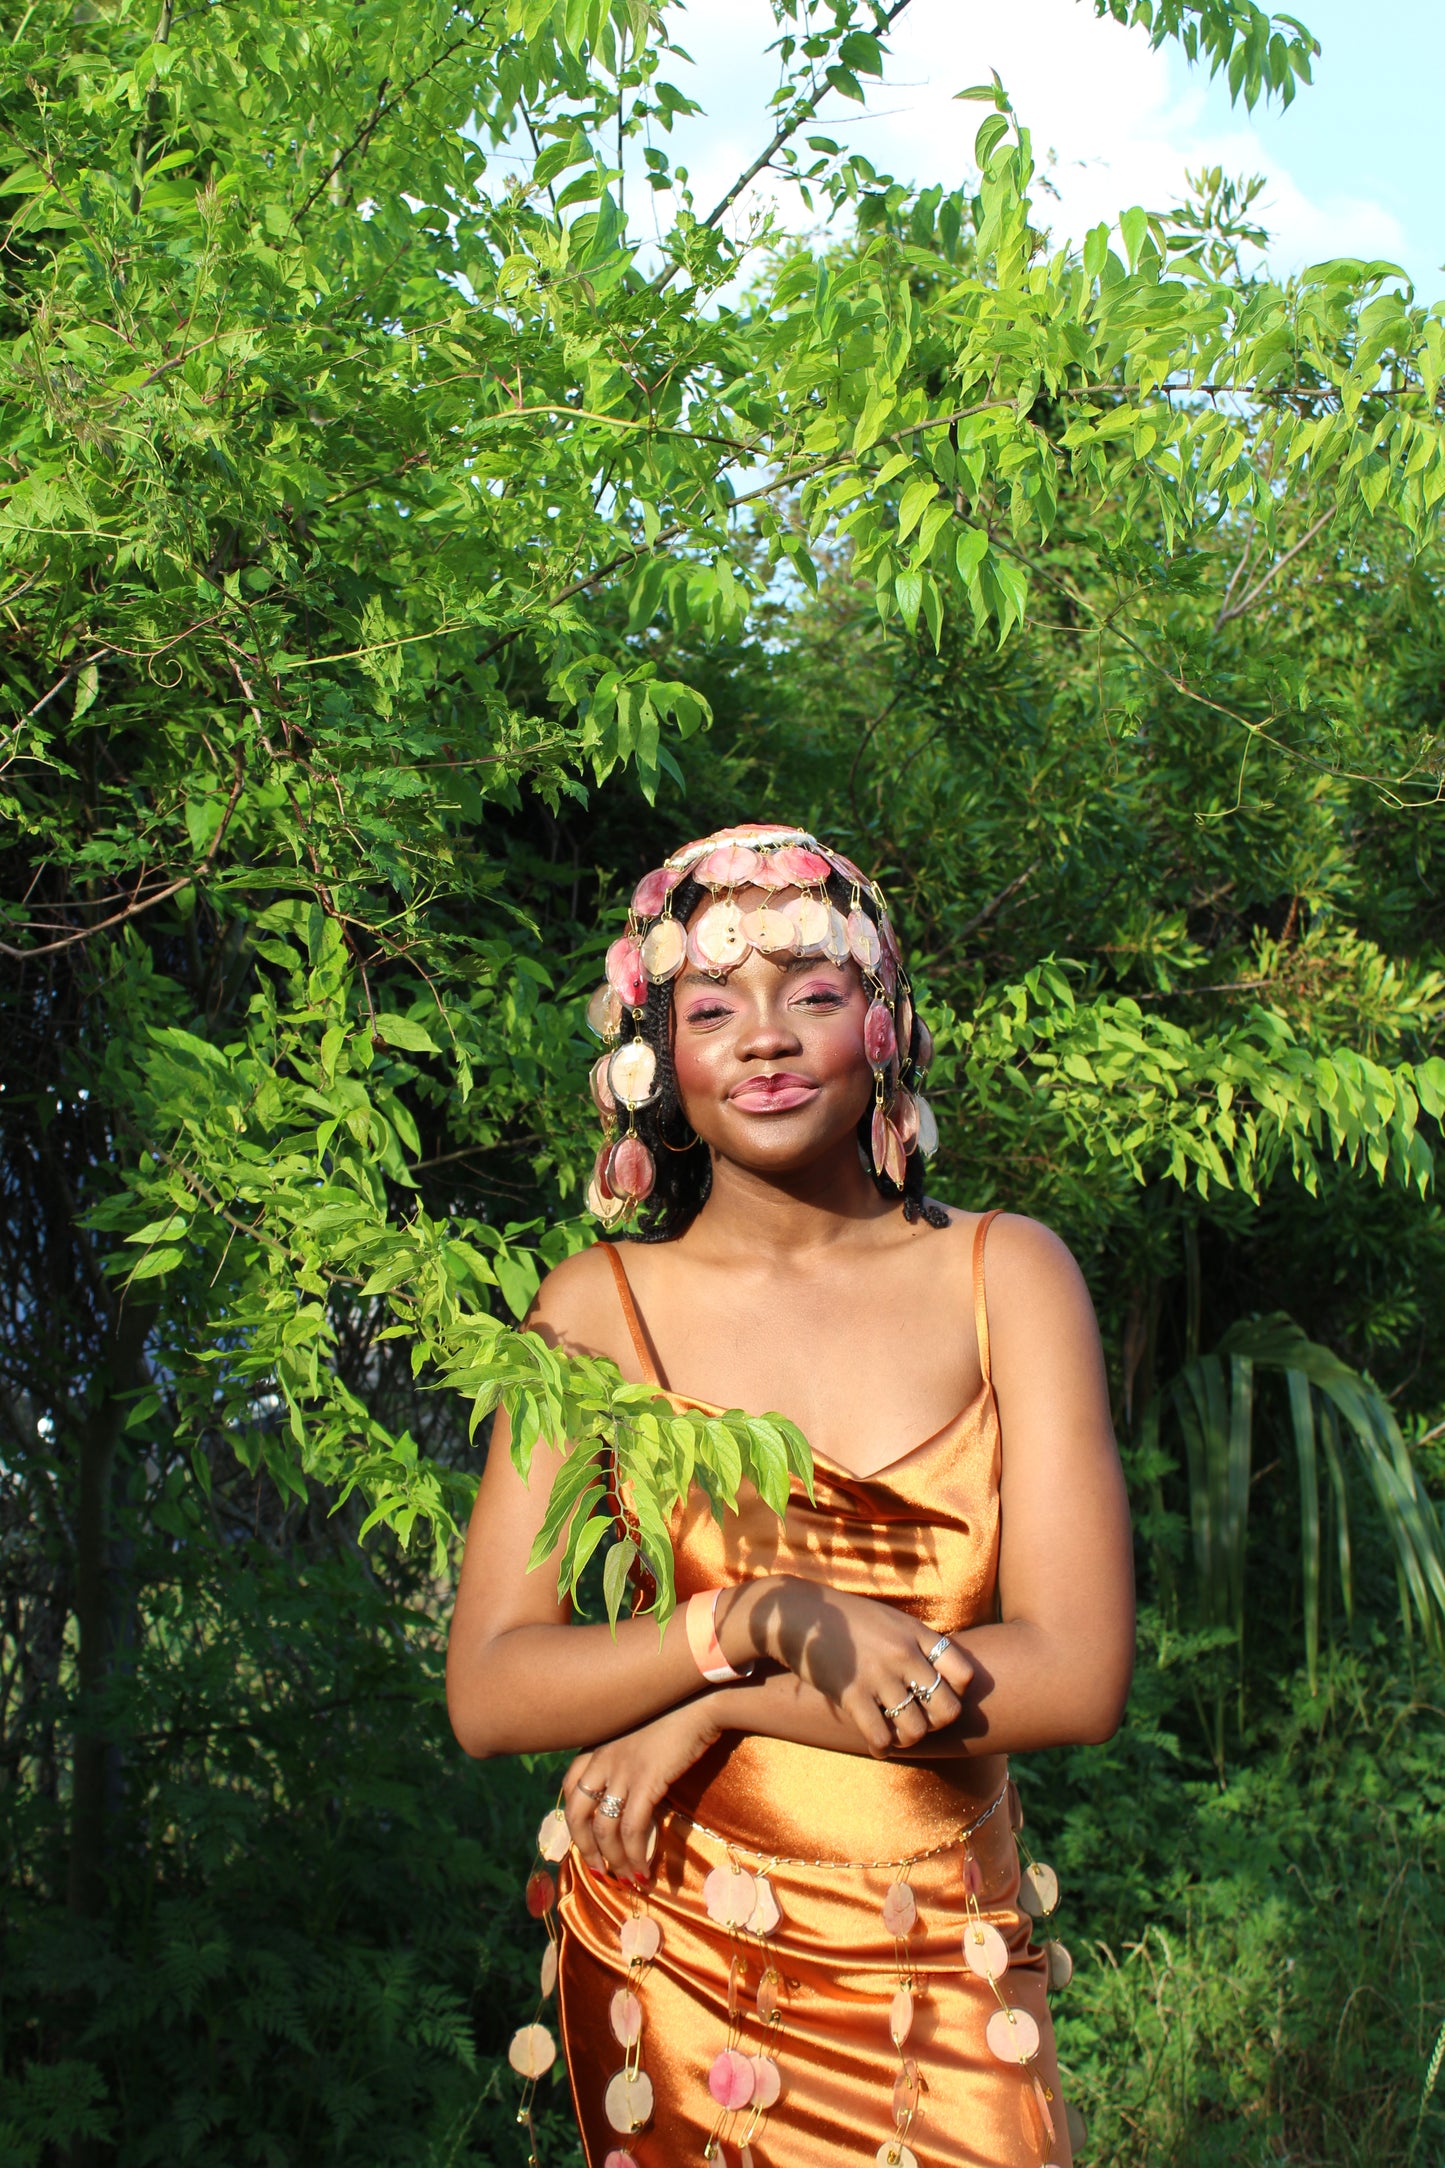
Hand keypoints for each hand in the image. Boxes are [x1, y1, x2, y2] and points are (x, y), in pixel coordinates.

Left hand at [563, 1695, 724, 1882]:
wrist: (701, 1697)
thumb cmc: (676, 1712)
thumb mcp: (637, 1732)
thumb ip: (624, 1756)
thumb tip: (627, 1794)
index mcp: (596, 1743)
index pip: (568, 1788)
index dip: (573, 1821)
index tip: (586, 1843)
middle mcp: (601, 1756)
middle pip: (577, 1811)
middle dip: (585, 1848)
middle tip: (599, 1871)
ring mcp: (622, 1768)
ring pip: (604, 1827)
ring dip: (614, 1860)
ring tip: (628, 1879)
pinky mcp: (646, 1779)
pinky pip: (632, 1828)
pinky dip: (635, 1854)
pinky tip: (645, 1870)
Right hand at [739, 1578, 973, 1755]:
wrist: (802, 1616)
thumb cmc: (849, 1620)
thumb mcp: (891, 1621)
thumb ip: (918, 1644)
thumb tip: (945, 1673)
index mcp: (916, 1634)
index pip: (964, 1673)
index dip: (958, 1692)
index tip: (939, 1694)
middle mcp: (903, 1654)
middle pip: (947, 1709)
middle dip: (936, 1722)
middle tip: (919, 1719)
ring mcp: (878, 1675)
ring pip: (916, 1729)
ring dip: (908, 1738)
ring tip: (896, 1733)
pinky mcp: (851, 1694)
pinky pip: (880, 1737)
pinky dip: (881, 1747)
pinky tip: (876, 1742)